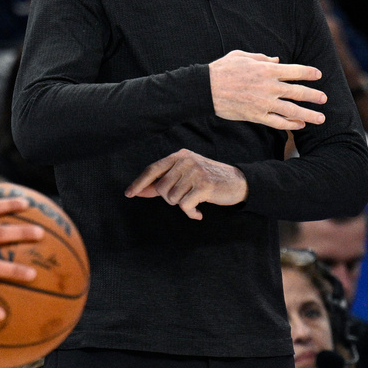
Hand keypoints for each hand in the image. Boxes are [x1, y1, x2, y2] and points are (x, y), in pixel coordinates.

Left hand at [125, 149, 247, 219]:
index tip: (128, 194)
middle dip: (170, 198)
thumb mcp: (185, 176)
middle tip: (185, 199)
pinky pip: (185, 205)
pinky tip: (199, 212)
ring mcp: (195, 172)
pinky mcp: (204, 185)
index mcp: (179, 155)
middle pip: (161, 188)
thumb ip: (162, 182)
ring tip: (194, 201)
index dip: (139, 182)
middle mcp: (185, 160)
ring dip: (182, 205)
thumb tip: (139, 191)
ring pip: (172, 197)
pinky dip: (191, 212)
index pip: (152, 169)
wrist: (238, 182)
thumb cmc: (207, 180)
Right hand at [209, 50, 325, 129]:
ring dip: (309, 114)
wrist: (205, 89)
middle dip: (314, 96)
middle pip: (299, 92)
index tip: (318, 75)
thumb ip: (261, 58)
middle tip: (324, 98)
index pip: (296, 71)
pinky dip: (290, 124)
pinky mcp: (256, 115)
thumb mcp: (241, 56)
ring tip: (320, 118)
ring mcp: (264, 103)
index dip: (310, 73)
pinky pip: (278, 122)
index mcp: (267, 70)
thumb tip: (276, 60)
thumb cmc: (222, 70)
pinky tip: (299, 125)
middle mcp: (269, 87)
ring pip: (292, 111)